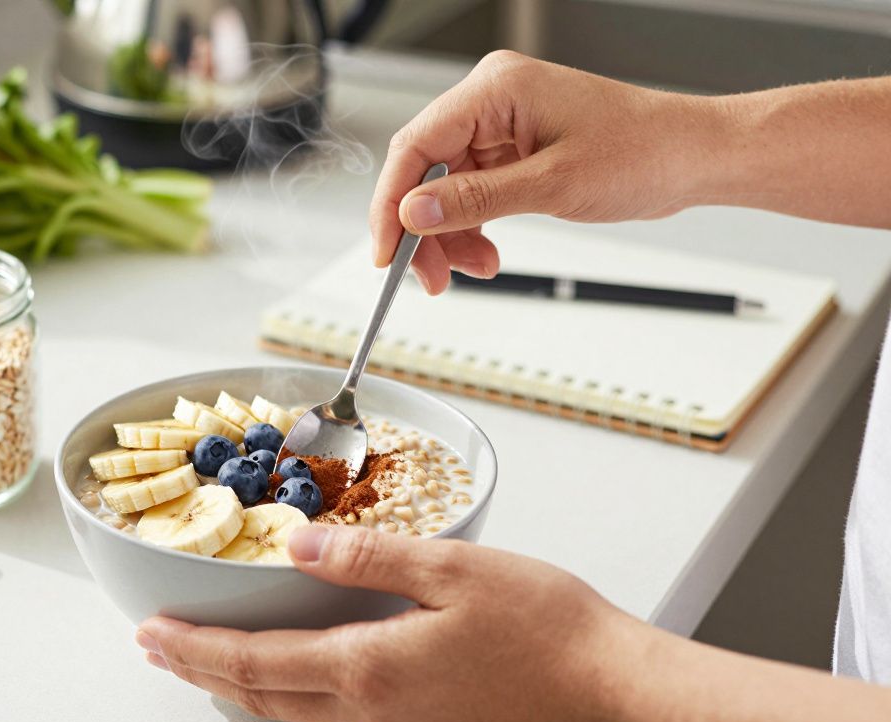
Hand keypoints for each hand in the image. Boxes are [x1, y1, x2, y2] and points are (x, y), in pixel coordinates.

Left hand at [135, 525, 645, 721]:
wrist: (612, 696)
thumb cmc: (549, 632)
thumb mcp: (454, 570)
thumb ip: (367, 558)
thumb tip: (299, 546)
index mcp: (370, 669)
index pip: (254, 662)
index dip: (194, 649)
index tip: (152, 633)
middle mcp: (374, 714)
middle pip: (261, 696)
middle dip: (201, 671)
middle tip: (161, 648)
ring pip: (295, 712)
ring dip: (244, 684)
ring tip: (213, 661)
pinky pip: (337, 718)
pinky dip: (295, 693)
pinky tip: (300, 673)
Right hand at [371, 50, 719, 293]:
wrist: (693, 157)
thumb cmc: (643, 152)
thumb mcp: (552, 185)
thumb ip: (475, 200)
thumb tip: (414, 212)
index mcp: (496, 88)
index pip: (416, 145)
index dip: (392, 203)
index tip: (386, 251)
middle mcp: (492, 99)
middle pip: (425, 169)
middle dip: (423, 228)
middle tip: (427, 276)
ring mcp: (502, 123)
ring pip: (445, 187)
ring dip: (450, 234)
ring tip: (472, 270)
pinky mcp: (514, 148)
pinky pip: (472, 191)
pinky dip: (472, 226)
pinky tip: (485, 253)